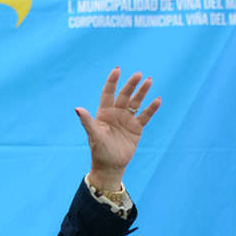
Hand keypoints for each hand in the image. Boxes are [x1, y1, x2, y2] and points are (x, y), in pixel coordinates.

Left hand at [76, 68, 159, 193]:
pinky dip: (151, 108)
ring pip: (136, 102)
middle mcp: (116, 113)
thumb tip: (77, 108)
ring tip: (149, 81)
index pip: (108, 93)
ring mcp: (127, 120)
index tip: (117, 70)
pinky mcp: (137, 128)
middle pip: (124, 95)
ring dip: (142, 92)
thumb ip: (87, 121)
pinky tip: (157, 100)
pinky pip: (145, 115)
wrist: (110, 166)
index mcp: (104, 113)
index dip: (112, 82)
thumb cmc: (99, 151)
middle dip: (131, 85)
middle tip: (139, 74)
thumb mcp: (93, 135)